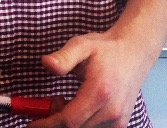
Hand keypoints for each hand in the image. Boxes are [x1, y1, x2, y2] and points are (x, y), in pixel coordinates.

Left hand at [34, 0, 166, 127]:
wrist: (133, 52)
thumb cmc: (105, 49)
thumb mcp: (81, 45)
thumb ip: (63, 57)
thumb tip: (46, 63)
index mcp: (100, 92)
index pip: (70, 120)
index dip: (49, 123)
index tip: (33, 123)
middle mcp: (112, 111)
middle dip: (56, 120)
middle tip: (50, 102)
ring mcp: (118, 120)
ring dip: (69, 122)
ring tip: (65, 100)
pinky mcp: (120, 124)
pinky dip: (81, 123)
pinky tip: (78, 106)